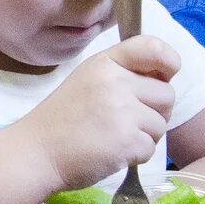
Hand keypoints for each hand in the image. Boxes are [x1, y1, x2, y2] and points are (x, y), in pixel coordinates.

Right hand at [19, 36, 179, 189]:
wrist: (36, 153)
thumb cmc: (60, 120)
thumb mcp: (87, 81)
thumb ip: (121, 74)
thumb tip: (163, 79)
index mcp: (105, 63)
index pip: (152, 47)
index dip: (168, 61)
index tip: (165, 75)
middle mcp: (116, 82)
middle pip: (166, 94)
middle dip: (154, 111)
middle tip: (128, 122)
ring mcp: (122, 112)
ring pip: (161, 124)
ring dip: (145, 136)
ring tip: (116, 138)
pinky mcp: (126, 141)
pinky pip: (151, 148)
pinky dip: (135, 156)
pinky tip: (112, 153)